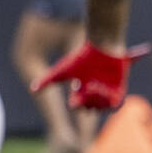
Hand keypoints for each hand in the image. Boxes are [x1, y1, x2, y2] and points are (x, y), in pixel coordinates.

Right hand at [31, 42, 150, 109]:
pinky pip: (117, 103)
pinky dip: (112, 102)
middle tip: (87, 90)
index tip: (75, 99)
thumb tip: (32, 89)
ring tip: (96, 88)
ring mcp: (107, 90)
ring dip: (98, 102)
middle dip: (88, 103)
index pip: (78, 104)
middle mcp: (94, 92)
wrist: (102, 45)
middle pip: (90, 107)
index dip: (76, 104)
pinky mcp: (119, 88)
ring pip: (102, 106)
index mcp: (81, 89)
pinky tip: (106, 91)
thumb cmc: (82, 57)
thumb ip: (47, 80)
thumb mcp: (62, 70)